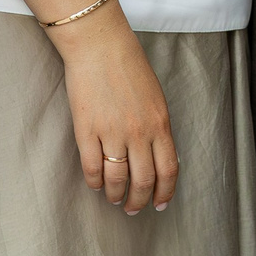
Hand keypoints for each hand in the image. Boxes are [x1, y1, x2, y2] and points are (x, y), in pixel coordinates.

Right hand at [50, 8, 177, 213]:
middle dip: (139, 201)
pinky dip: (94, 182)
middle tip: (134, 209)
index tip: (160, 204)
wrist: (100, 46)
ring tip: (114, 199)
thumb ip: (157, 127)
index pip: (168, 170)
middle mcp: (139, 133)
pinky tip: (96, 184)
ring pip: (117, 179)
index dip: (165, 193)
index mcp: (160, 123)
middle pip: (143, 181)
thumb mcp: (155, 97)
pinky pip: (92, 168)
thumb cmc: (129, 66)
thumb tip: (157, 157)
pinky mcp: (87, 131)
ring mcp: (112, 133)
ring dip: (116, 195)